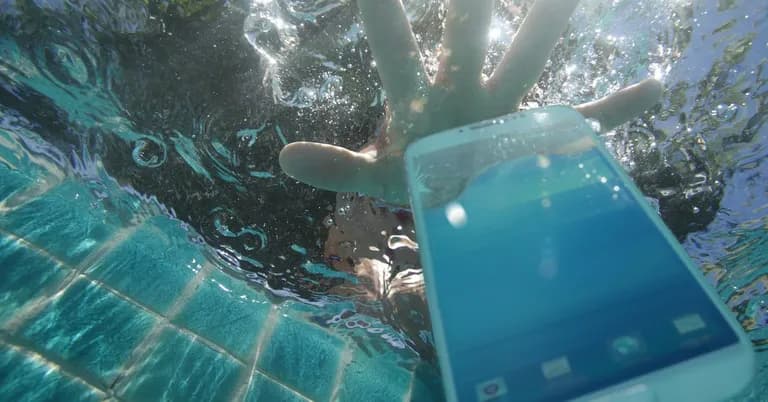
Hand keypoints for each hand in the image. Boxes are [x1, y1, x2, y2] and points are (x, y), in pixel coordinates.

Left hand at [279, 0, 662, 204]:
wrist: (456, 201)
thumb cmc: (414, 179)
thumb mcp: (375, 178)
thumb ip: (338, 167)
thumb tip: (282, 157)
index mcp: (418, 96)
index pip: (392, 41)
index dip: (380, 6)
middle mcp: (465, 86)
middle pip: (469, 30)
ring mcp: (506, 107)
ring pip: (531, 55)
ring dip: (549, 21)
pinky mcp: (541, 136)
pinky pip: (584, 121)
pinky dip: (617, 111)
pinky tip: (654, 87)